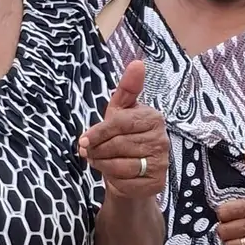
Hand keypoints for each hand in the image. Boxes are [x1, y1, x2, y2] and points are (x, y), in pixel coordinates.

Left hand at [78, 60, 167, 198]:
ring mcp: (161, 161)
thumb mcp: (120, 112)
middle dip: (97, 150)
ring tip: (99, 161)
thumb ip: (127, 88)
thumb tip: (138, 62)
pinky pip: (126, 181)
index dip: (98, 133)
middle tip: (89, 152)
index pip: (120, 123)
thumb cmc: (122, 139)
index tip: (82, 141)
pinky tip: (114, 175)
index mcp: (153, 118)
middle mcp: (162, 139)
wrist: (130, 174)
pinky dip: (113, 179)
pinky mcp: (157, 181)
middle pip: (118, 144)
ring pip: (120, 164)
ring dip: (102, 164)